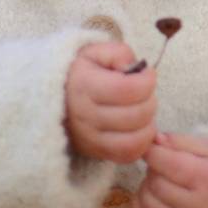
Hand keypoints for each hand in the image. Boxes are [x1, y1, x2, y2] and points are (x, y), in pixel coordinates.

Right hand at [64, 43, 157, 163]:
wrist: (58, 99)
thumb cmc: (82, 73)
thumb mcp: (95, 52)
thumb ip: (118, 53)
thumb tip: (134, 69)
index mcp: (83, 85)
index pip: (127, 89)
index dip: (147, 81)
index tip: (147, 75)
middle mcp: (84, 115)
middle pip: (136, 115)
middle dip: (150, 100)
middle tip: (144, 92)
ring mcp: (89, 138)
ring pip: (135, 138)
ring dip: (148, 122)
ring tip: (142, 109)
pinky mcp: (95, 153)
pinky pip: (128, 155)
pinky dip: (142, 142)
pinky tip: (139, 127)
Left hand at [132, 132, 207, 207]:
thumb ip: (180, 141)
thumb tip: (154, 140)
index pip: (169, 164)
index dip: (152, 152)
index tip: (151, 145)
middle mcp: (198, 205)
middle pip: (156, 182)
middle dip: (153, 168)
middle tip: (163, 162)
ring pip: (147, 200)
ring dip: (147, 184)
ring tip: (161, 177)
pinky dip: (141, 202)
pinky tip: (153, 193)